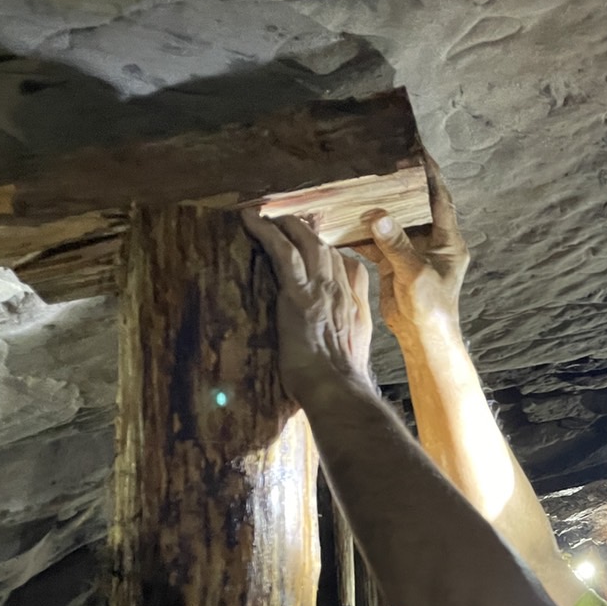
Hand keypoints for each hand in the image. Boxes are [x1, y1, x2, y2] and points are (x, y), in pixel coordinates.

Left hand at [243, 210, 374, 404]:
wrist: (337, 388)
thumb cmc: (340, 382)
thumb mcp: (352, 355)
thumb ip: (346, 335)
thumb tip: (333, 337)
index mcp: (355, 306)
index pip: (349, 267)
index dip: (332, 255)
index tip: (318, 250)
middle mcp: (342, 291)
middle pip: (327, 249)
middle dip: (307, 231)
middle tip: (287, 223)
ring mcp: (322, 289)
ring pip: (307, 243)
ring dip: (286, 225)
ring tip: (267, 217)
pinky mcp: (298, 293)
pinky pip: (283, 252)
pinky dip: (266, 232)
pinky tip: (251, 221)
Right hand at [370, 154, 468, 335]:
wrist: (421, 338)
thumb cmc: (431, 308)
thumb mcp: (416, 274)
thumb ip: (397, 245)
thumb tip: (378, 216)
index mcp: (447, 240)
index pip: (439, 198)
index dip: (430, 174)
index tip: (418, 150)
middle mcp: (431, 242)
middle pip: (412, 206)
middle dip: (396, 187)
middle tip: (377, 164)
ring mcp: (412, 252)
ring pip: (392, 223)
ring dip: (375, 210)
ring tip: (354, 189)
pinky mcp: (394, 264)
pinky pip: (377, 243)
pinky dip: (362, 234)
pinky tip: (343, 224)